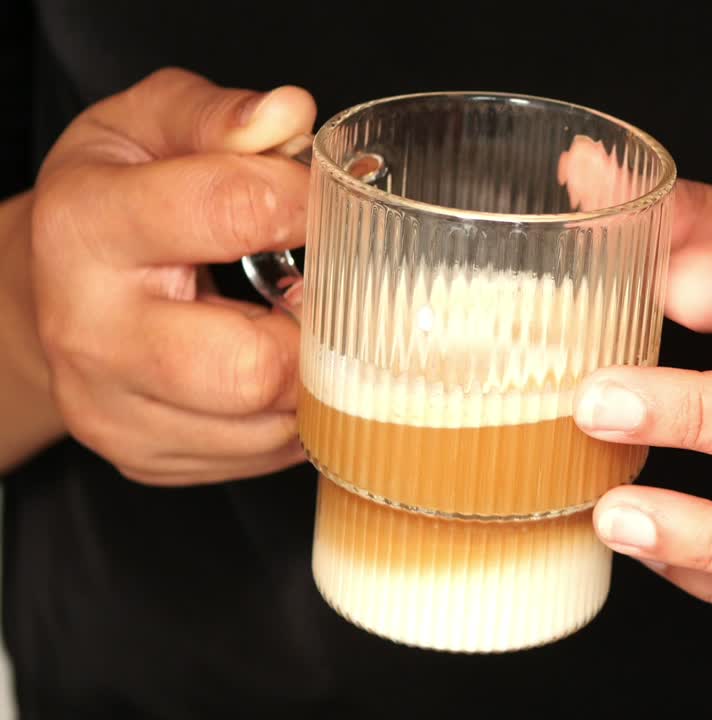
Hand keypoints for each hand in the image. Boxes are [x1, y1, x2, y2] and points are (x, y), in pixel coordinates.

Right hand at [30, 68, 315, 484]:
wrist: (47, 287)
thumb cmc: (113, 198)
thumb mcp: (147, 126)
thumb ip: (218, 116)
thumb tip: (289, 115)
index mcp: (86, 226)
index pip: (228, 211)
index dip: (305, 202)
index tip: (330, 200)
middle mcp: (90, 331)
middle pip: (250, 368)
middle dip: (318, 331)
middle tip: (331, 290)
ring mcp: (114, 409)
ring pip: (268, 425)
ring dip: (316, 377)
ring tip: (305, 326)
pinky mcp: (146, 458)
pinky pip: (262, 456)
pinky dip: (296, 414)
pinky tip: (285, 370)